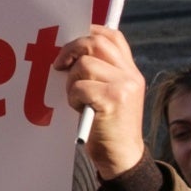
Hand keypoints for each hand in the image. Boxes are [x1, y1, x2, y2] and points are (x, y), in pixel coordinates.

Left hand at [64, 28, 147, 179]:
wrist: (122, 158)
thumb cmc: (108, 127)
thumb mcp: (111, 95)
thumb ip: (101, 73)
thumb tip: (70, 51)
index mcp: (130, 71)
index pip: (113, 36)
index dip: (90, 32)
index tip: (71, 44)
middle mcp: (131, 75)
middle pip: (96, 42)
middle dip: (71, 51)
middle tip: (59, 66)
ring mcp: (124, 86)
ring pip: (84, 65)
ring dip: (71, 81)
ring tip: (76, 98)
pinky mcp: (113, 100)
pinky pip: (81, 86)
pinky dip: (73, 98)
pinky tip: (80, 110)